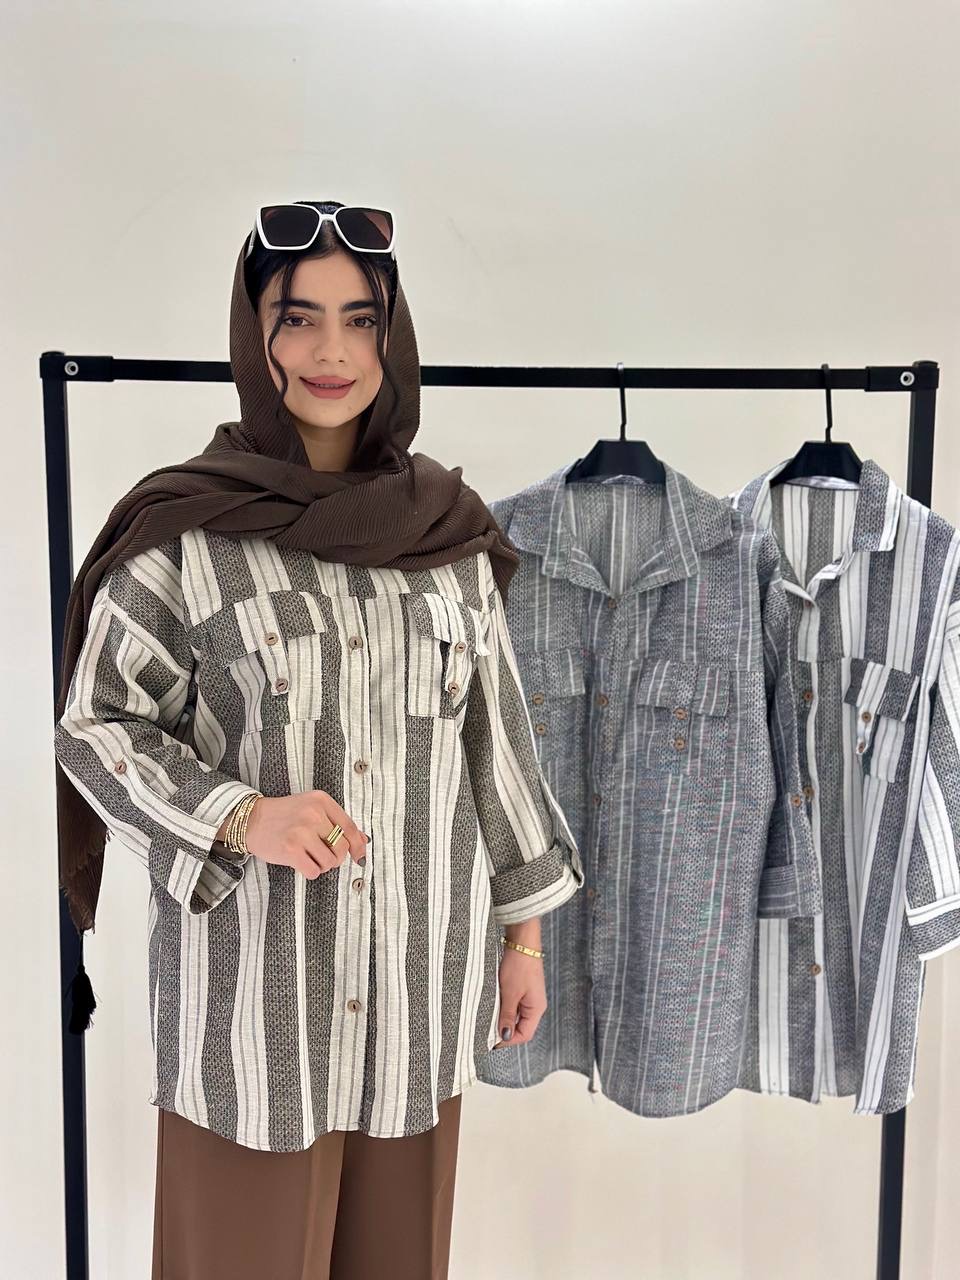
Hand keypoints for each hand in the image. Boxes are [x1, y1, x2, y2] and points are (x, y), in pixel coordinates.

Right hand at [240, 791, 368, 877]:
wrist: (252, 820)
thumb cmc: (285, 816)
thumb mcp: (312, 809)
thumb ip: (337, 823)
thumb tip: (363, 842)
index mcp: (321, 801)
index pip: (350, 828)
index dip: (358, 846)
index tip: (358, 856)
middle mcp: (313, 814)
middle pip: (342, 848)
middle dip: (335, 857)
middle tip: (322, 854)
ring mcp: (301, 832)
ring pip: (330, 862)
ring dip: (322, 865)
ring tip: (309, 856)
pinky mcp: (290, 850)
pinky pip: (314, 871)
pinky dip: (310, 871)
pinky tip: (300, 862)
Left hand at [492, 947, 546, 1048]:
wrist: (522, 942)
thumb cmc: (519, 965)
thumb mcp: (510, 993)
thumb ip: (507, 1016)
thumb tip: (505, 1036)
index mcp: (536, 1009)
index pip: (524, 1034)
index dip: (508, 1040)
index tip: (492, 1041)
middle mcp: (535, 1005)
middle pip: (521, 1027)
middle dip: (505, 1031)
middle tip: (487, 1032)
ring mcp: (529, 997)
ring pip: (516, 1017)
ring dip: (503, 1019)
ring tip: (488, 1019)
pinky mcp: (523, 989)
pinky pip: (514, 1006)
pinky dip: (504, 1009)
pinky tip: (494, 1006)